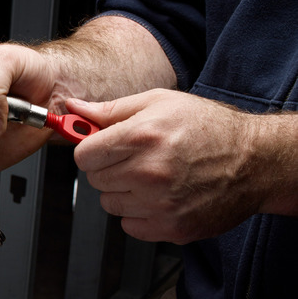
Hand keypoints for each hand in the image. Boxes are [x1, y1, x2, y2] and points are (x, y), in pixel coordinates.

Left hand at [70, 89, 266, 243]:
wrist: (253, 160)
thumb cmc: (208, 127)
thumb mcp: (158, 102)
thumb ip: (110, 110)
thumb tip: (75, 109)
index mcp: (141, 137)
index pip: (83, 155)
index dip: (90, 149)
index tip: (101, 147)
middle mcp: (148, 172)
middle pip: (94, 179)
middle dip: (108, 168)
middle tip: (133, 158)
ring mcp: (160, 204)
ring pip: (109, 203)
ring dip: (122, 191)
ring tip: (150, 175)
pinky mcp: (171, 227)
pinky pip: (129, 225)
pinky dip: (138, 213)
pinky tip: (158, 196)